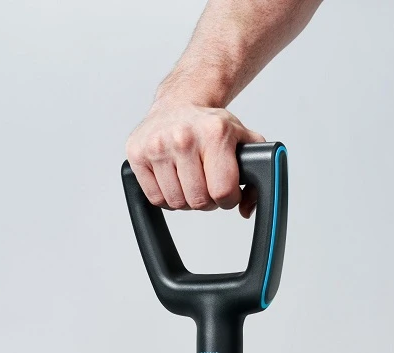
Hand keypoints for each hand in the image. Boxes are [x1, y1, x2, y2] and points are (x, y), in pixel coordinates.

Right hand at [126, 100, 264, 217]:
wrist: (180, 103)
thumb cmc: (210, 125)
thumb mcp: (243, 140)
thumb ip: (258, 172)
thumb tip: (246, 208)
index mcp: (214, 132)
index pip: (222, 192)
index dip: (228, 199)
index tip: (226, 190)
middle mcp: (183, 137)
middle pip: (199, 201)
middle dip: (207, 200)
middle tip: (207, 184)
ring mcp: (157, 145)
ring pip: (176, 203)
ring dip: (186, 200)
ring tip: (190, 180)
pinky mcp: (136, 153)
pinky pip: (155, 198)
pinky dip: (166, 197)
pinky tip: (173, 180)